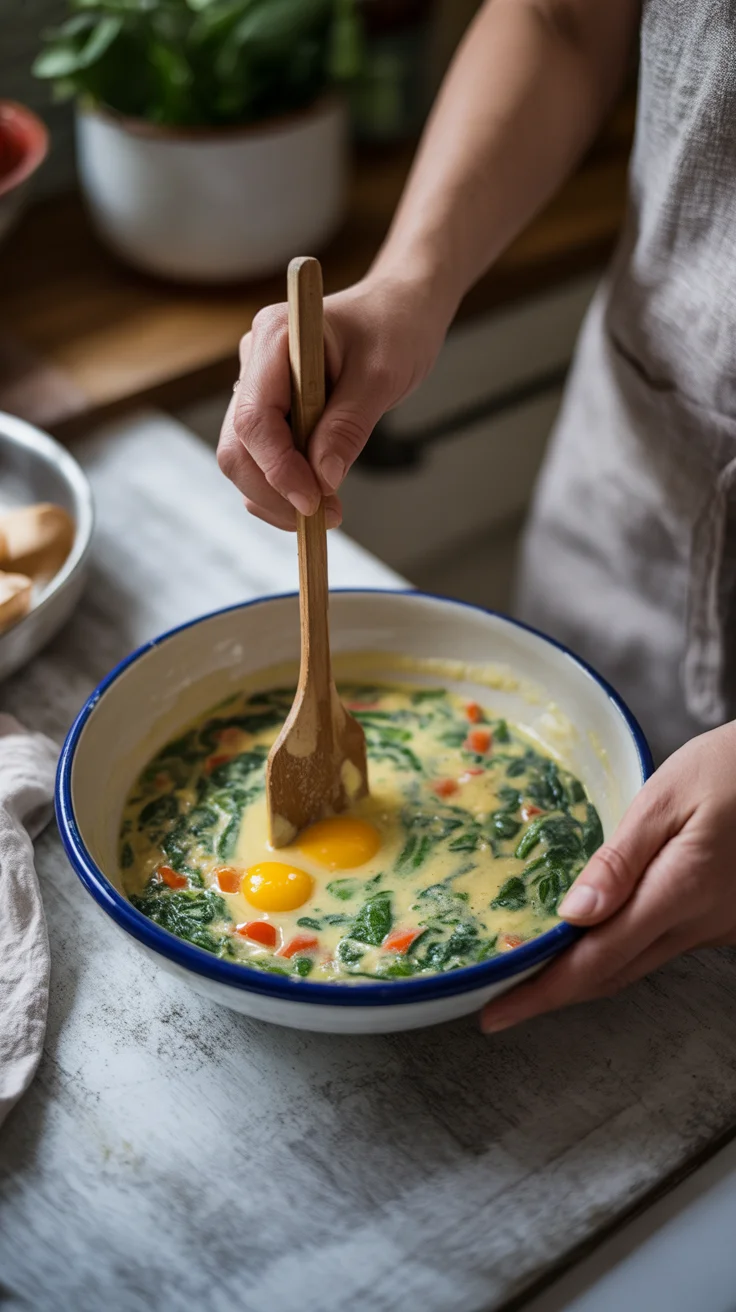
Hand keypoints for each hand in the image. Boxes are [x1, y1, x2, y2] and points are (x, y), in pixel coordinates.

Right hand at [217, 274, 446, 529]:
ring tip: (327, 511)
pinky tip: (317, 496)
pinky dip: (282, 488)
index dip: (278, 468)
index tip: (313, 500)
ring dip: (277, 497)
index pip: (255, 418)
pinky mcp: (270, 410)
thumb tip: (322, 478)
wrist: (398, 312)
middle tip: (323, 517)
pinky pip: (261, 459)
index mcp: (275, 337)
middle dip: (273, 492)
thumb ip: (349, 425)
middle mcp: (254, 362)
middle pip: (238, 446)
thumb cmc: (394, 328)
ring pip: (244, 460)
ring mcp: (257, 388)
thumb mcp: (382, 375)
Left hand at [480, 722, 735, 1032]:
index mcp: (681, 892)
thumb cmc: (733, 767)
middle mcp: (702, 923)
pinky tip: (593, 938)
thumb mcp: (670, 796)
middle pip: (614, 974)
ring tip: (533, 973)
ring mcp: (720, 928)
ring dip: (586, 975)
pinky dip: (621, 950)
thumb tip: (572, 915)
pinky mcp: (727, 920)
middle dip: (554, 994)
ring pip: (638, 965)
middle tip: (500, 1004)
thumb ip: (621, 858)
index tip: (494, 1014)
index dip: (542, 992)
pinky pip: (663, 945)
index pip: (597, 960)